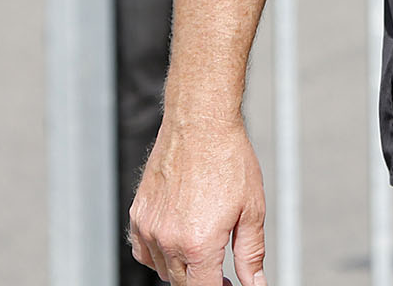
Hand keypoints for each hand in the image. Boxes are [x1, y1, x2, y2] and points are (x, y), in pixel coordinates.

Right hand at [129, 115, 266, 284]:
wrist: (200, 124)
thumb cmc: (229, 159)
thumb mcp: (252, 210)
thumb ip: (251, 253)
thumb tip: (254, 282)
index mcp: (199, 244)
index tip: (229, 285)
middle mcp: (168, 240)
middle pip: (182, 282)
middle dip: (203, 282)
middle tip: (223, 274)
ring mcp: (149, 227)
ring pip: (162, 268)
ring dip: (182, 269)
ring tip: (204, 252)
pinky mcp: (138, 214)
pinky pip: (143, 250)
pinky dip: (158, 255)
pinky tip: (177, 243)